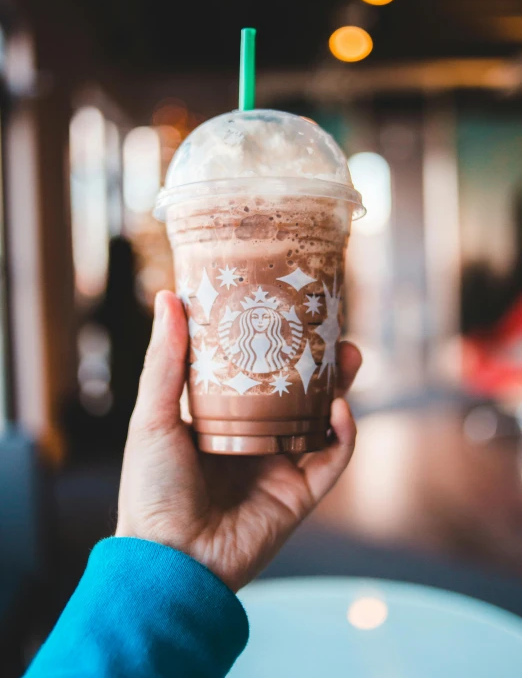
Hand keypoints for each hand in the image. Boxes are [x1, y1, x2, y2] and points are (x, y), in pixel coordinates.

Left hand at [116, 291, 360, 591]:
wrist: (170, 561)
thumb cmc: (152, 490)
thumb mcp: (154, 417)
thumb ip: (165, 361)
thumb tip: (167, 298)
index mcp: (219, 421)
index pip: (253, 374)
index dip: (271, 343)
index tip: (283, 309)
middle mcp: (253, 440)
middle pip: (296, 392)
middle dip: (316, 361)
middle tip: (329, 328)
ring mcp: (279, 467)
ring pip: (322, 420)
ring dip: (341, 388)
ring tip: (349, 354)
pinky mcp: (299, 495)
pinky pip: (331, 460)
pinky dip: (342, 435)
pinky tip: (340, 408)